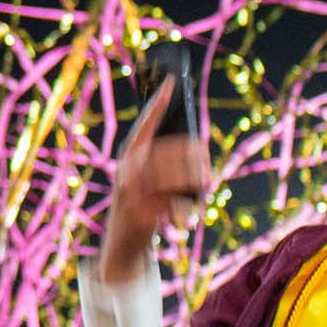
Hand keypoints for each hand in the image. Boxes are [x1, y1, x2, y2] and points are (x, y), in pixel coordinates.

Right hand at [100, 79, 207, 281]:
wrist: (120, 245)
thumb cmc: (139, 206)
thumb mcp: (142, 180)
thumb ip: (159, 163)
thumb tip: (195, 150)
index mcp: (128, 156)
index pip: (145, 123)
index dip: (158, 102)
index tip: (171, 81)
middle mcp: (127, 169)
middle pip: (166, 150)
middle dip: (191, 152)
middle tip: (206, 158)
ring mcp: (131, 191)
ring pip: (171, 174)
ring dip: (194, 177)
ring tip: (206, 182)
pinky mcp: (140, 212)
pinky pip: (171, 203)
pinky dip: (185, 207)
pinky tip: (190, 211)